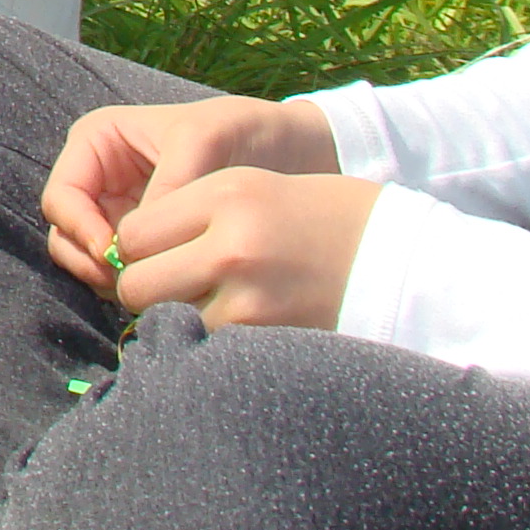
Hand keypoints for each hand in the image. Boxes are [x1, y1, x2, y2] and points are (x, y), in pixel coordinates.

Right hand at [40, 94, 339, 297]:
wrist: (296, 155)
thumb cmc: (247, 131)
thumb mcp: (205, 142)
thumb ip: (166, 188)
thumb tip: (132, 245)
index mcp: (99, 143)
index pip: (61, 196)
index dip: (79, 228)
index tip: (114, 254)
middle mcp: (101, 181)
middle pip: (67, 235)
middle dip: (91, 263)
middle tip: (128, 286)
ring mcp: (122, 216)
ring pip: (89, 262)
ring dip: (111, 283)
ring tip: (154, 291)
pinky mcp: (149, 247)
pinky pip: (124, 276)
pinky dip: (137, 289)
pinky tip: (170, 294)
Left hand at [107, 167, 384, 329]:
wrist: (402, 256)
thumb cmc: (321, 214)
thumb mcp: (253, 187)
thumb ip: (189, 212)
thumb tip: (127, 249)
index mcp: (226, 195)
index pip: (134, 233)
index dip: (136, 247)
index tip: (156, 251)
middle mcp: (230, 245)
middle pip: (137, 284)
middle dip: (144, 288)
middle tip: (171, 284)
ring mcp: (249, 297)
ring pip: (166, 319)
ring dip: (175, 316)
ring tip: (207, 301)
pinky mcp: (267, 338)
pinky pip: (205, 343)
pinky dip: (207, 340)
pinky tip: (235, 321)